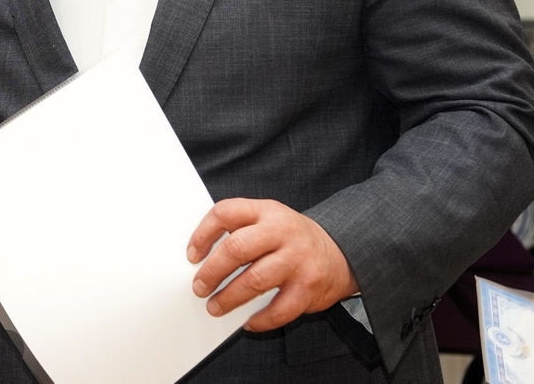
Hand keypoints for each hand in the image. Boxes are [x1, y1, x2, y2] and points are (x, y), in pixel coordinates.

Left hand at [185, 198, 358, 332]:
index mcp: (266, 211)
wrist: (342, 252)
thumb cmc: (292, 238)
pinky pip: (280, 308)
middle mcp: (282, 232)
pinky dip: (261, 319)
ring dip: (229, 298)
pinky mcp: (309, 286)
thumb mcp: (268, 219)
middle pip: (236, 248)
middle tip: (199, 287)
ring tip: (215, 307)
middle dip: (212, 272)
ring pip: (254, 280)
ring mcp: (298, 259)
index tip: (191, 255)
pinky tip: (249, 322)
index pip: (226, 213)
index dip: (203, 234)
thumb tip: (201, 258)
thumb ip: (240, 229)